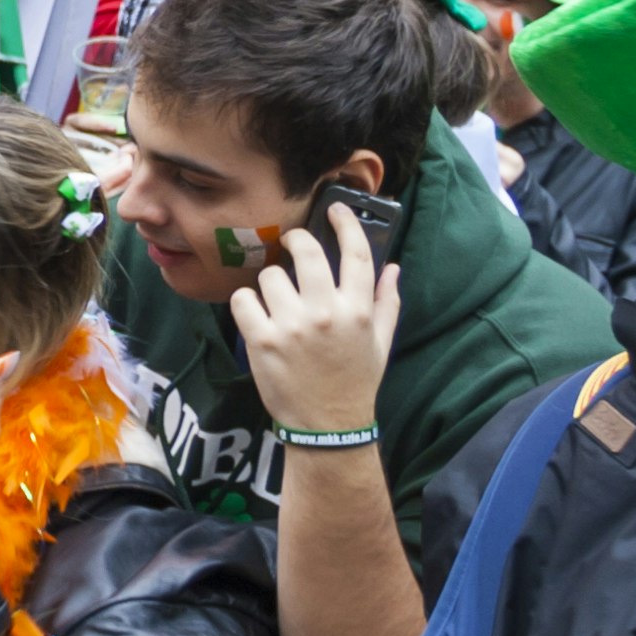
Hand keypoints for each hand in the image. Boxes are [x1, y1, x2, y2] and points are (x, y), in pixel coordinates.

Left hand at [231, 201, 400, 436]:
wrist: (329, 427)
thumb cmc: (356, 382)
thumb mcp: (381, 343)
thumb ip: (386, 303)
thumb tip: (393, 266)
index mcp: (358, 310)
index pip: (356, 253)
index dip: (346, 224)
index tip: (336, 208)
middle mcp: (326, 312)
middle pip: (304, 252)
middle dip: (294, 241)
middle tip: (289, 244)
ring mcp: (291, 326)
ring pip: (269, 276)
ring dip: (270, 284)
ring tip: (277, 302)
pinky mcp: (261, 340)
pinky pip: (243, 299)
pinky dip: (246, 304)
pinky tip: (257, 317)